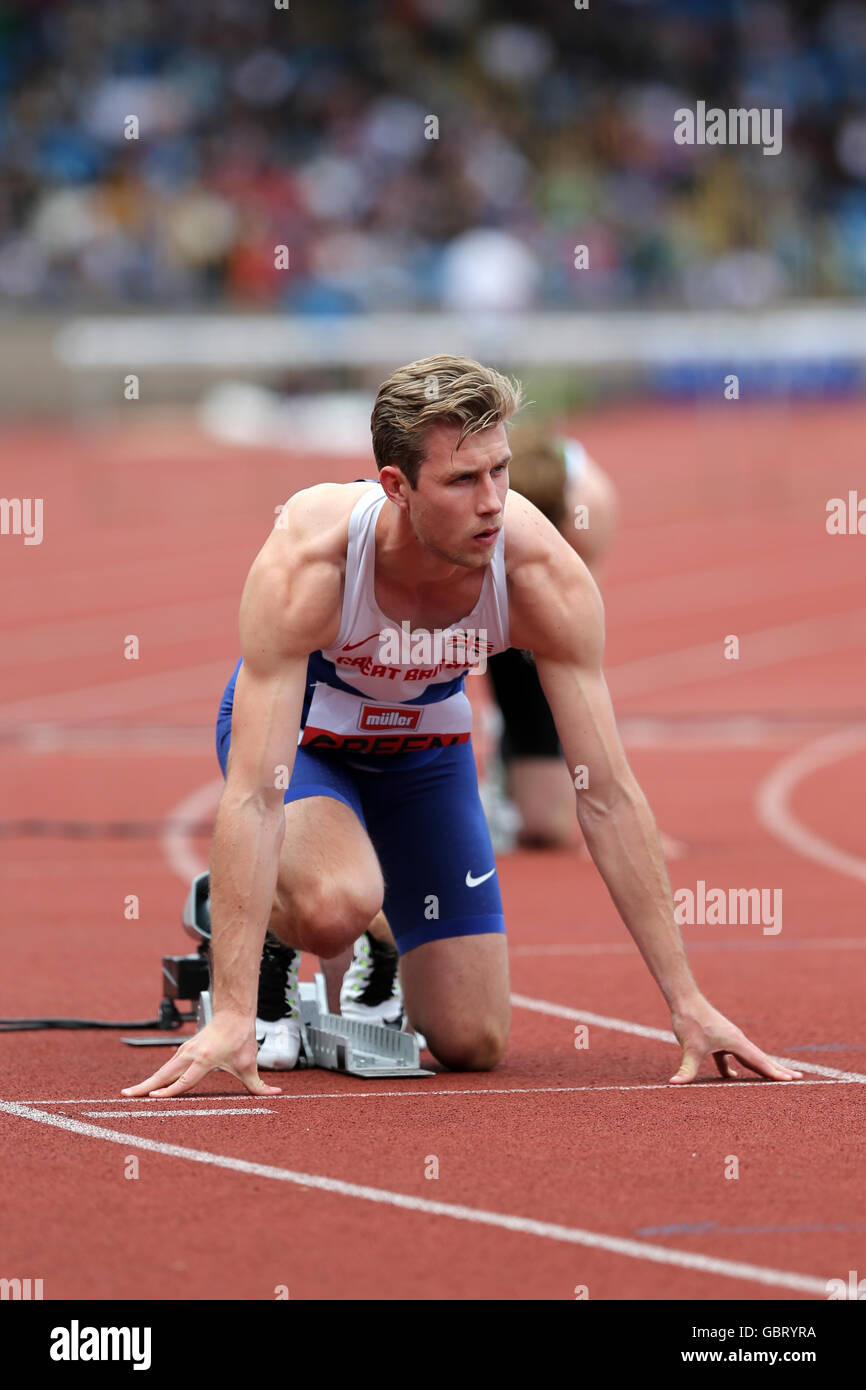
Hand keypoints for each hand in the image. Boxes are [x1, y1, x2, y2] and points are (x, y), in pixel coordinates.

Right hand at [121, 1012, 282, 1098]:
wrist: (234, 1014)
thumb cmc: (241, 1039)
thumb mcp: (250, 1064)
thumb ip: (259, 1085)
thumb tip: (277, 1094)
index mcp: (204, 1059)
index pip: (183, 1081)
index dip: (168, 1092)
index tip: (153, 1099)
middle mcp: (190, 1055)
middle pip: (163, 1075)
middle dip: (145, 1087)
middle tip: (125, 1097)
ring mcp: (184, 1051)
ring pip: (162, 1070)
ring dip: (147, 1082)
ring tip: (130, 1094)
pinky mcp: (184, 1050)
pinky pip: (167, 1066)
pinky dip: (156, 1077)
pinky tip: (148, 1086)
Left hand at [668, 996, 802, 1084]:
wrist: (684, 1000)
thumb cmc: (690, 1020)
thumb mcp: (690, 1048)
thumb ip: (686, 1068)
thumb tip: (674, 1084)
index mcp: (736, 1042)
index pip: (760, 1061)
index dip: (775, 1072)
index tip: (791, 1080)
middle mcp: (737, 1040)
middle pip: (762, 1058)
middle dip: (779, 1069)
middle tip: (799, 1078)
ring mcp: (729, 1039)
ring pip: (749, 1057)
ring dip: (761, 1067)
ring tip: (776, 1077)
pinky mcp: (719, 1039)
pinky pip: (731, 1056)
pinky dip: (733, 1067)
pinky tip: (732, 1077)